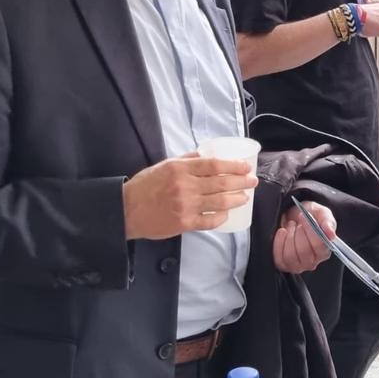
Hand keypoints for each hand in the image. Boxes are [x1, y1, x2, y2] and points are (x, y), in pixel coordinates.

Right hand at [123, 154, 256, 239]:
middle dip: (241, 181)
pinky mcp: (184, 224)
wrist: (126, 210)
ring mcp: (186, 206)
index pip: (214, 165)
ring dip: (236, 199)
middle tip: (252, 181)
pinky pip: (208, 221)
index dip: (233, 165)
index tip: (245, 166)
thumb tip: (207, 154)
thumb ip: (187, 159)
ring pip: (219, 202)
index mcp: (181, 169)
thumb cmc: (145, 185)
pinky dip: (220, 217)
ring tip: (245, 197)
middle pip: (221, 183)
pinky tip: (227, 214)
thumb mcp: (165, 165)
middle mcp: (185, 186)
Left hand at [273, 200, 335, 272]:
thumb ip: (328, 222)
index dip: (310, 230)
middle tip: (298, 223)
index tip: (304, 216)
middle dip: (298, 232)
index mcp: (324, 250)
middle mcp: (312, 262)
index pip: (318, 245)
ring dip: (289, 237)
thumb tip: (331, 234)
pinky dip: (279, 243)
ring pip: (290, 256)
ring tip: (291, 227)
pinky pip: (279, 258)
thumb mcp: (322, 214)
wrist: (294, 217)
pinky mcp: (284, 265)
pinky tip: (282, 232)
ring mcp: (298, 265)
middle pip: (304, 251)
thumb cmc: (310, 217)